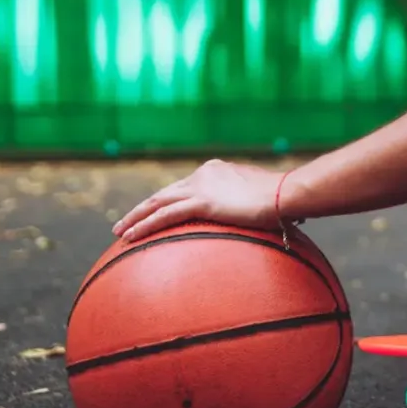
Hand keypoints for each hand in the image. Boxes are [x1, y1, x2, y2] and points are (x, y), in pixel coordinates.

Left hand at [112, 159, 287, 242]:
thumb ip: (251, 208)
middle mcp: (204, 174)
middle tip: (124, 222)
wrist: (287, 194)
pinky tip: (130, 237)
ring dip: (135, 218)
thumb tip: (265, 222)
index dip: (164, 201)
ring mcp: (201, 186)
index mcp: (217, 170)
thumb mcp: (261, 202)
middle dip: (142, 208)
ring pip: (157, 202)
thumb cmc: (284, 201)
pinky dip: (144, 225)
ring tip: (118, 232)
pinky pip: (165, 215)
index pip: (183, 187)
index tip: (152, 213)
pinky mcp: (201, 201)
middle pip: (165, 193)